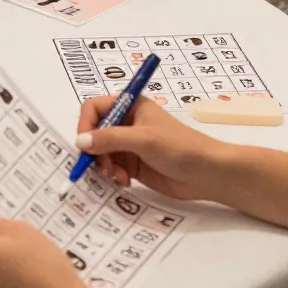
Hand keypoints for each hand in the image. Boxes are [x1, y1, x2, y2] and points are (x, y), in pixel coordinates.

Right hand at [76, 94, 230, 201]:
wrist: (208, 174)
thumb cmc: (180, 147)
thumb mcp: (144, 139)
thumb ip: (110, 139)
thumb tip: (79, 142)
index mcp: (131, 106)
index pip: (94, 108)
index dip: (85, 125)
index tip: (85, 145)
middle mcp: (127, 123)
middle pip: (94, 133)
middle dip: (95, 151)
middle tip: (102, 166)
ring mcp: (130, 145)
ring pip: (100, 153)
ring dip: (104, 166)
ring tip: (117, 176)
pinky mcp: (133, 165)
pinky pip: (111, 168)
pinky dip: (113, 175)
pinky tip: (125, 181)